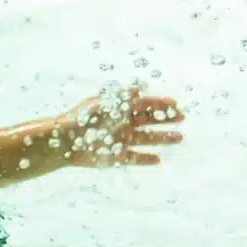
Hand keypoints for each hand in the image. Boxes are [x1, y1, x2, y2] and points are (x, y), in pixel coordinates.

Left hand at [55, 86, 183, 166]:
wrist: (64, 141)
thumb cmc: (84, 118)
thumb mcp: (105, 103)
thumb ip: (124, 97)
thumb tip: (142, 87)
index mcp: (121, 110)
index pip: (145, 105)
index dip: (160, 104)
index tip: (176, 104)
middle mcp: (124, 125)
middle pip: (150, 121)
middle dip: (166, 119)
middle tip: (182, 118)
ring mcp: (121, 141)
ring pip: (147, 139)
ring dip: (163, 138)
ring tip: (179, 138)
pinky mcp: (116, 157)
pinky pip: (134, 158)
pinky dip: (146, 159)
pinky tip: (158, 159)